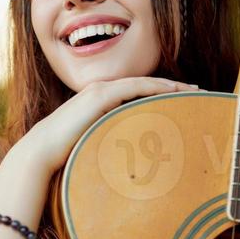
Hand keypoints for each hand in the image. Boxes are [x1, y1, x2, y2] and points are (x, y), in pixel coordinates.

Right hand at [18, 77, 204, 175]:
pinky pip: (133, 87)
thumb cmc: (66, 152)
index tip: (184, 98)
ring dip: (169, 85)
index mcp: (100, 99)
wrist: (42, 150)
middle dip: (172, 86)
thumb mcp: (95, 142)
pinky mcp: (99, 96)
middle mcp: (101, 89)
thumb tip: (132, 156)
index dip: (162, 93)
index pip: (137, 91)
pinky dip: (154, 87)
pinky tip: (172, 91)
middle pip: (145, 84)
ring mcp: (100, 90)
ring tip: (192, 90)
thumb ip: (112, 139)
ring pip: (142, 82)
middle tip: (197, 90)